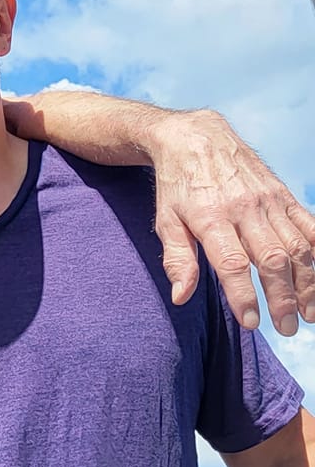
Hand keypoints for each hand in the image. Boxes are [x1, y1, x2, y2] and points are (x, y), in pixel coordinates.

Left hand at [152, 110, 314, 335]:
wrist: (196, 137)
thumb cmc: (177, 185)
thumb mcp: (165, 220)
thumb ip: (177, 259)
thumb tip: (181, 297)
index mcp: (211, 218)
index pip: (233, 264)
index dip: (245, 296)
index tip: (252, 324)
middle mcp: (245, 209)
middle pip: (273, 259)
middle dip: (284, 298)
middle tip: (288, 328)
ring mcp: (269, 200)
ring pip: (297, 245)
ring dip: (308, 282)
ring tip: (311, 313)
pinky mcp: (283, 194)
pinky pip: (308, 224)